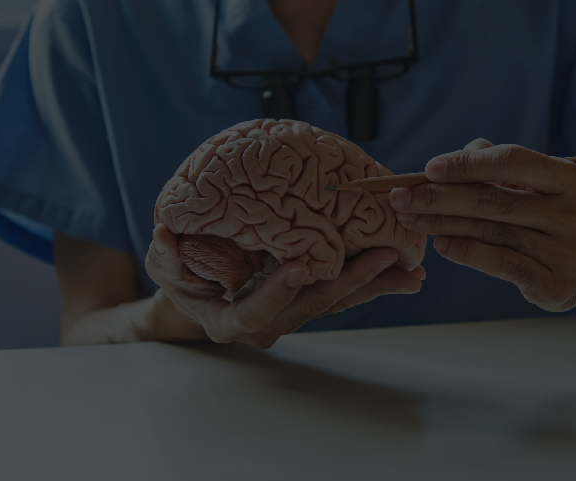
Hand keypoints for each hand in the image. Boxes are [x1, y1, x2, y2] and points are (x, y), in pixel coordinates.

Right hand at [144, 224, 425, 348]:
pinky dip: (371, 283)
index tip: (297, 268)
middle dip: (350, 284)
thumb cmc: (181, 282)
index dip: (276, 292)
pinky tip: (403, 274)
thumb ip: (165, 254)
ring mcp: (292, 313)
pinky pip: (341, 294)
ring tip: (411, 274)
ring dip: (374, 288)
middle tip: (385, 260)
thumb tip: (164, 233)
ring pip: (335, 303)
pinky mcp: (307, 300)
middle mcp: (269, 323)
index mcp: (233, 320)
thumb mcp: (165, 268)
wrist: (199, 295)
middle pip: (313, 307)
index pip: (257, 310)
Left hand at [390, 138, 575, 311]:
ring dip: (442, 224)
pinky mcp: (553, 282)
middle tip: (401, 198)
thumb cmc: (549, 213)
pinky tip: (441, 245)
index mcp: (570, 179)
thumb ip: (498, 164)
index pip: (510, 161)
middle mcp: (572, 213)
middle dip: (438, 197)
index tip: (428, 169)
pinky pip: (499, 262)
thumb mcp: (537, 184)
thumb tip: (455, 156)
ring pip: (489, 232)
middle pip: (491, 199)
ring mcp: (566, 250)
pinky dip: (465, 251)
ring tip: (411, 219)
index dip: (466, 164)